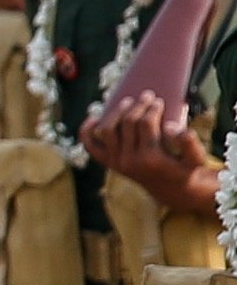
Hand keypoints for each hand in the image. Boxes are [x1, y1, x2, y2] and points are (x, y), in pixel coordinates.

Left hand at [82, 89, 220, 213]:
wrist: (171, 189)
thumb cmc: (185, 168)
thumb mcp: (196, 158)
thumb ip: (189, 142)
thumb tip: (170, 125)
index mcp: (150, 158)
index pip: (145, 124)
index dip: (151, 109)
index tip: (158, 100)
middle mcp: (129, 160)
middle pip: (127, 123)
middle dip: (137, 106)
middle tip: (146, 95)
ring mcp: (116, 162)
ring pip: (107, 130)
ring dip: (116, 112)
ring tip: (127, 101)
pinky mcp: (109, 163)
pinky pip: (91, 146)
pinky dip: (87, 131)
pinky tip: (93, 117)